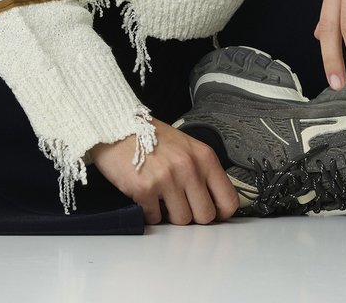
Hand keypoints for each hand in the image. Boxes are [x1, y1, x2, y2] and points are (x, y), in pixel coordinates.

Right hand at [90, 118, 238, 224]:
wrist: (116, 125)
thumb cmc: (149, 136)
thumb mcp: (185, 146)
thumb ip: (201, 171)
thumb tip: (212, 202)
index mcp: (203, 156)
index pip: (228, 200)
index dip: (220, 212)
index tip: (210, 212)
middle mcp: (189, 168)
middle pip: (205, 216)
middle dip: (192, 215)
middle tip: (179, 203)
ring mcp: (167, 179)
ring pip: (181, 221)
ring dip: (169, 215)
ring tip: (160, 196)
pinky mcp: (145, 189)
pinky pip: (155, 219)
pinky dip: (149, 212)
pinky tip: (145, 195)